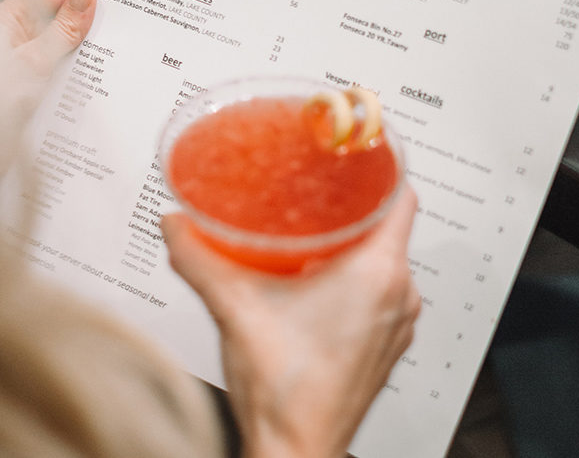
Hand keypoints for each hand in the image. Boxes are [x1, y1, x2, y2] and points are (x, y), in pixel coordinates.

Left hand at [0, 0, 95, 79]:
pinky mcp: (30, 81)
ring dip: (80, 51)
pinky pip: (58, 67)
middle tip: (113, 30)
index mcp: (8, 18)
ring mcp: (22, 58)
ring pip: (61, 45)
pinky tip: (89, 78)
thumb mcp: (36, 61)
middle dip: (85, 24)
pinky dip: (73, 70)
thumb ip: (63, 29)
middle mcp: (14, 34)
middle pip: (59, 17)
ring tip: (104, 57)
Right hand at [162, 185, 419, 457]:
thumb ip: (198, 258)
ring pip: (385, 259)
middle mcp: (399, 295)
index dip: (382, 166)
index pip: (402, 195)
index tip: (358, 150)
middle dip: (353, 204)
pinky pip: (381, 292)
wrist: (296, 455)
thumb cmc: (286, 393)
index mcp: (378, 273)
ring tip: (311, 231)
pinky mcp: (385, 345)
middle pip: (389, 224)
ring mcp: (396, 324)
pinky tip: (314, 279)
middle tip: (317, 186)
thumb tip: (175, 223)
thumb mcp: (234, 307)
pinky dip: (355, 276)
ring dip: (353, 243)